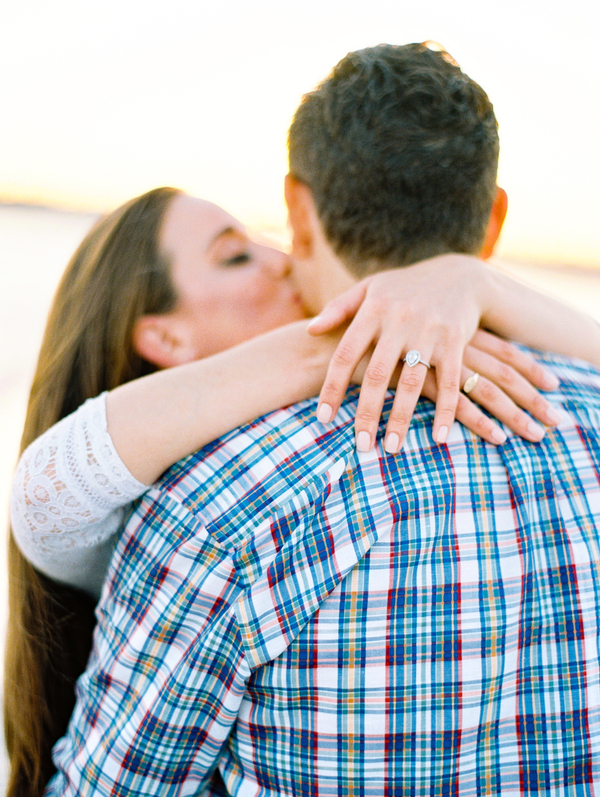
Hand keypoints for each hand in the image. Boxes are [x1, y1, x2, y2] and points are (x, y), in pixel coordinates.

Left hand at [308, 257, 560, 450]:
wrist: (460, 275)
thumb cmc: (405, 287)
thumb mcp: (370, 289)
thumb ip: (338, 309)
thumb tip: (309, 332)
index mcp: (373, 310)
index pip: (345, 354)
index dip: (333, 388)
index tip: (323, 418)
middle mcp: (399, 321)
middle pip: (378, 375)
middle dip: (368, 413)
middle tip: (360, 446)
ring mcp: (429, 331)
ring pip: (412, 383)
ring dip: (402, 419)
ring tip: (391, 449)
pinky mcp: (455, 342)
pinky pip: (450, 382)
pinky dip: (446, 411)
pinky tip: (439, 438)